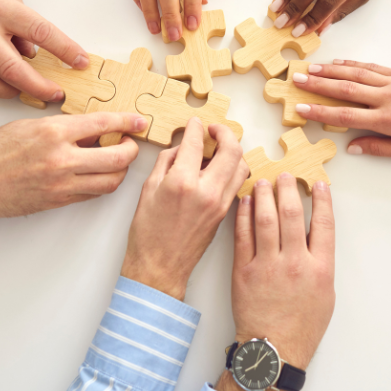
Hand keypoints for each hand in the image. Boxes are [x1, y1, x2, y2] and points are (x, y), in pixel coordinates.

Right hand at [0, 0, 89, 101]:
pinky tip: (5, 86)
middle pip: (16, 69)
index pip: (41, 33)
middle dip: (41, 87)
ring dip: (16, 93)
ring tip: (31, 92)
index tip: (80, 61)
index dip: (65, 50)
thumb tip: (33, 49)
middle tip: (57, 93)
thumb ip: (21, 19)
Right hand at [0, 112, 146, 239]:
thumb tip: (91, 129)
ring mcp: (61, 185)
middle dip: (131, 150)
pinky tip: (97, 174)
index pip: (104, 123)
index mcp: (53, 133)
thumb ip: (62, 127)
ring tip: (115, 160)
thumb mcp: (28, 125)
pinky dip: (101, 184)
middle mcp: (61, 160)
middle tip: (131, 143)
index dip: (127, 122)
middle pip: (117, 159)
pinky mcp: (57, 202)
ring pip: (109, 182)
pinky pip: (91, 195)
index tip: (139, 121)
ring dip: (119, 171)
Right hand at [120, 117, 248, 300]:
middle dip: (225, 133)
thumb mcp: (148, 190)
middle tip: (214, 130)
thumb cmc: (148, 233)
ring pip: (242, 166)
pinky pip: (237, 184)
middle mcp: (206, 191)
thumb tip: (181, 148)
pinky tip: (220, 170)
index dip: (195, 127)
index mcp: (182, 183)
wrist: (159, 267)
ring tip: (220, 149)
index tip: (195, 123)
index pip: (196, 143)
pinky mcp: (225, 214)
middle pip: (231, 150)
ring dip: (234, 152)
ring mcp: (220, 203)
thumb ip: (166, 162)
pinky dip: (233, 171)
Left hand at [214, 174, 335, 390]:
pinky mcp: (243, 271)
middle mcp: (295, 263)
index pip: (324, 223)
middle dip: (287, 189)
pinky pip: (242, 235)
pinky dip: (243, 216)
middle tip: (284, 175)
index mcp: (320, 268)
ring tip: (262, 181)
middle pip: (292, 214)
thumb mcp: (325, 293)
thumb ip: (321, 261)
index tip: (319, 183)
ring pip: (265, 219)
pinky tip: (244, 203)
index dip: (322, 200)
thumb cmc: (302, 325)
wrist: (274, 349)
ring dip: (264, 196)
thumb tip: (314, 233)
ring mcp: (267, 265)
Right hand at [291, 60, 390, 158]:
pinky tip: (338, 64)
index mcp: (389, 119)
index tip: (301, 108)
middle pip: (345, 89)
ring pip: (356, 74)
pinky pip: (372, 68)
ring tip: (309, 68)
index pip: (346, 115)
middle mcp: (389, 97)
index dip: (320, 112)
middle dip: (318, 85)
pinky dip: (353, 65)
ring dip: (330, 71)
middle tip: (295, 80)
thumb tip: (351, 147)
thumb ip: (379, 148)